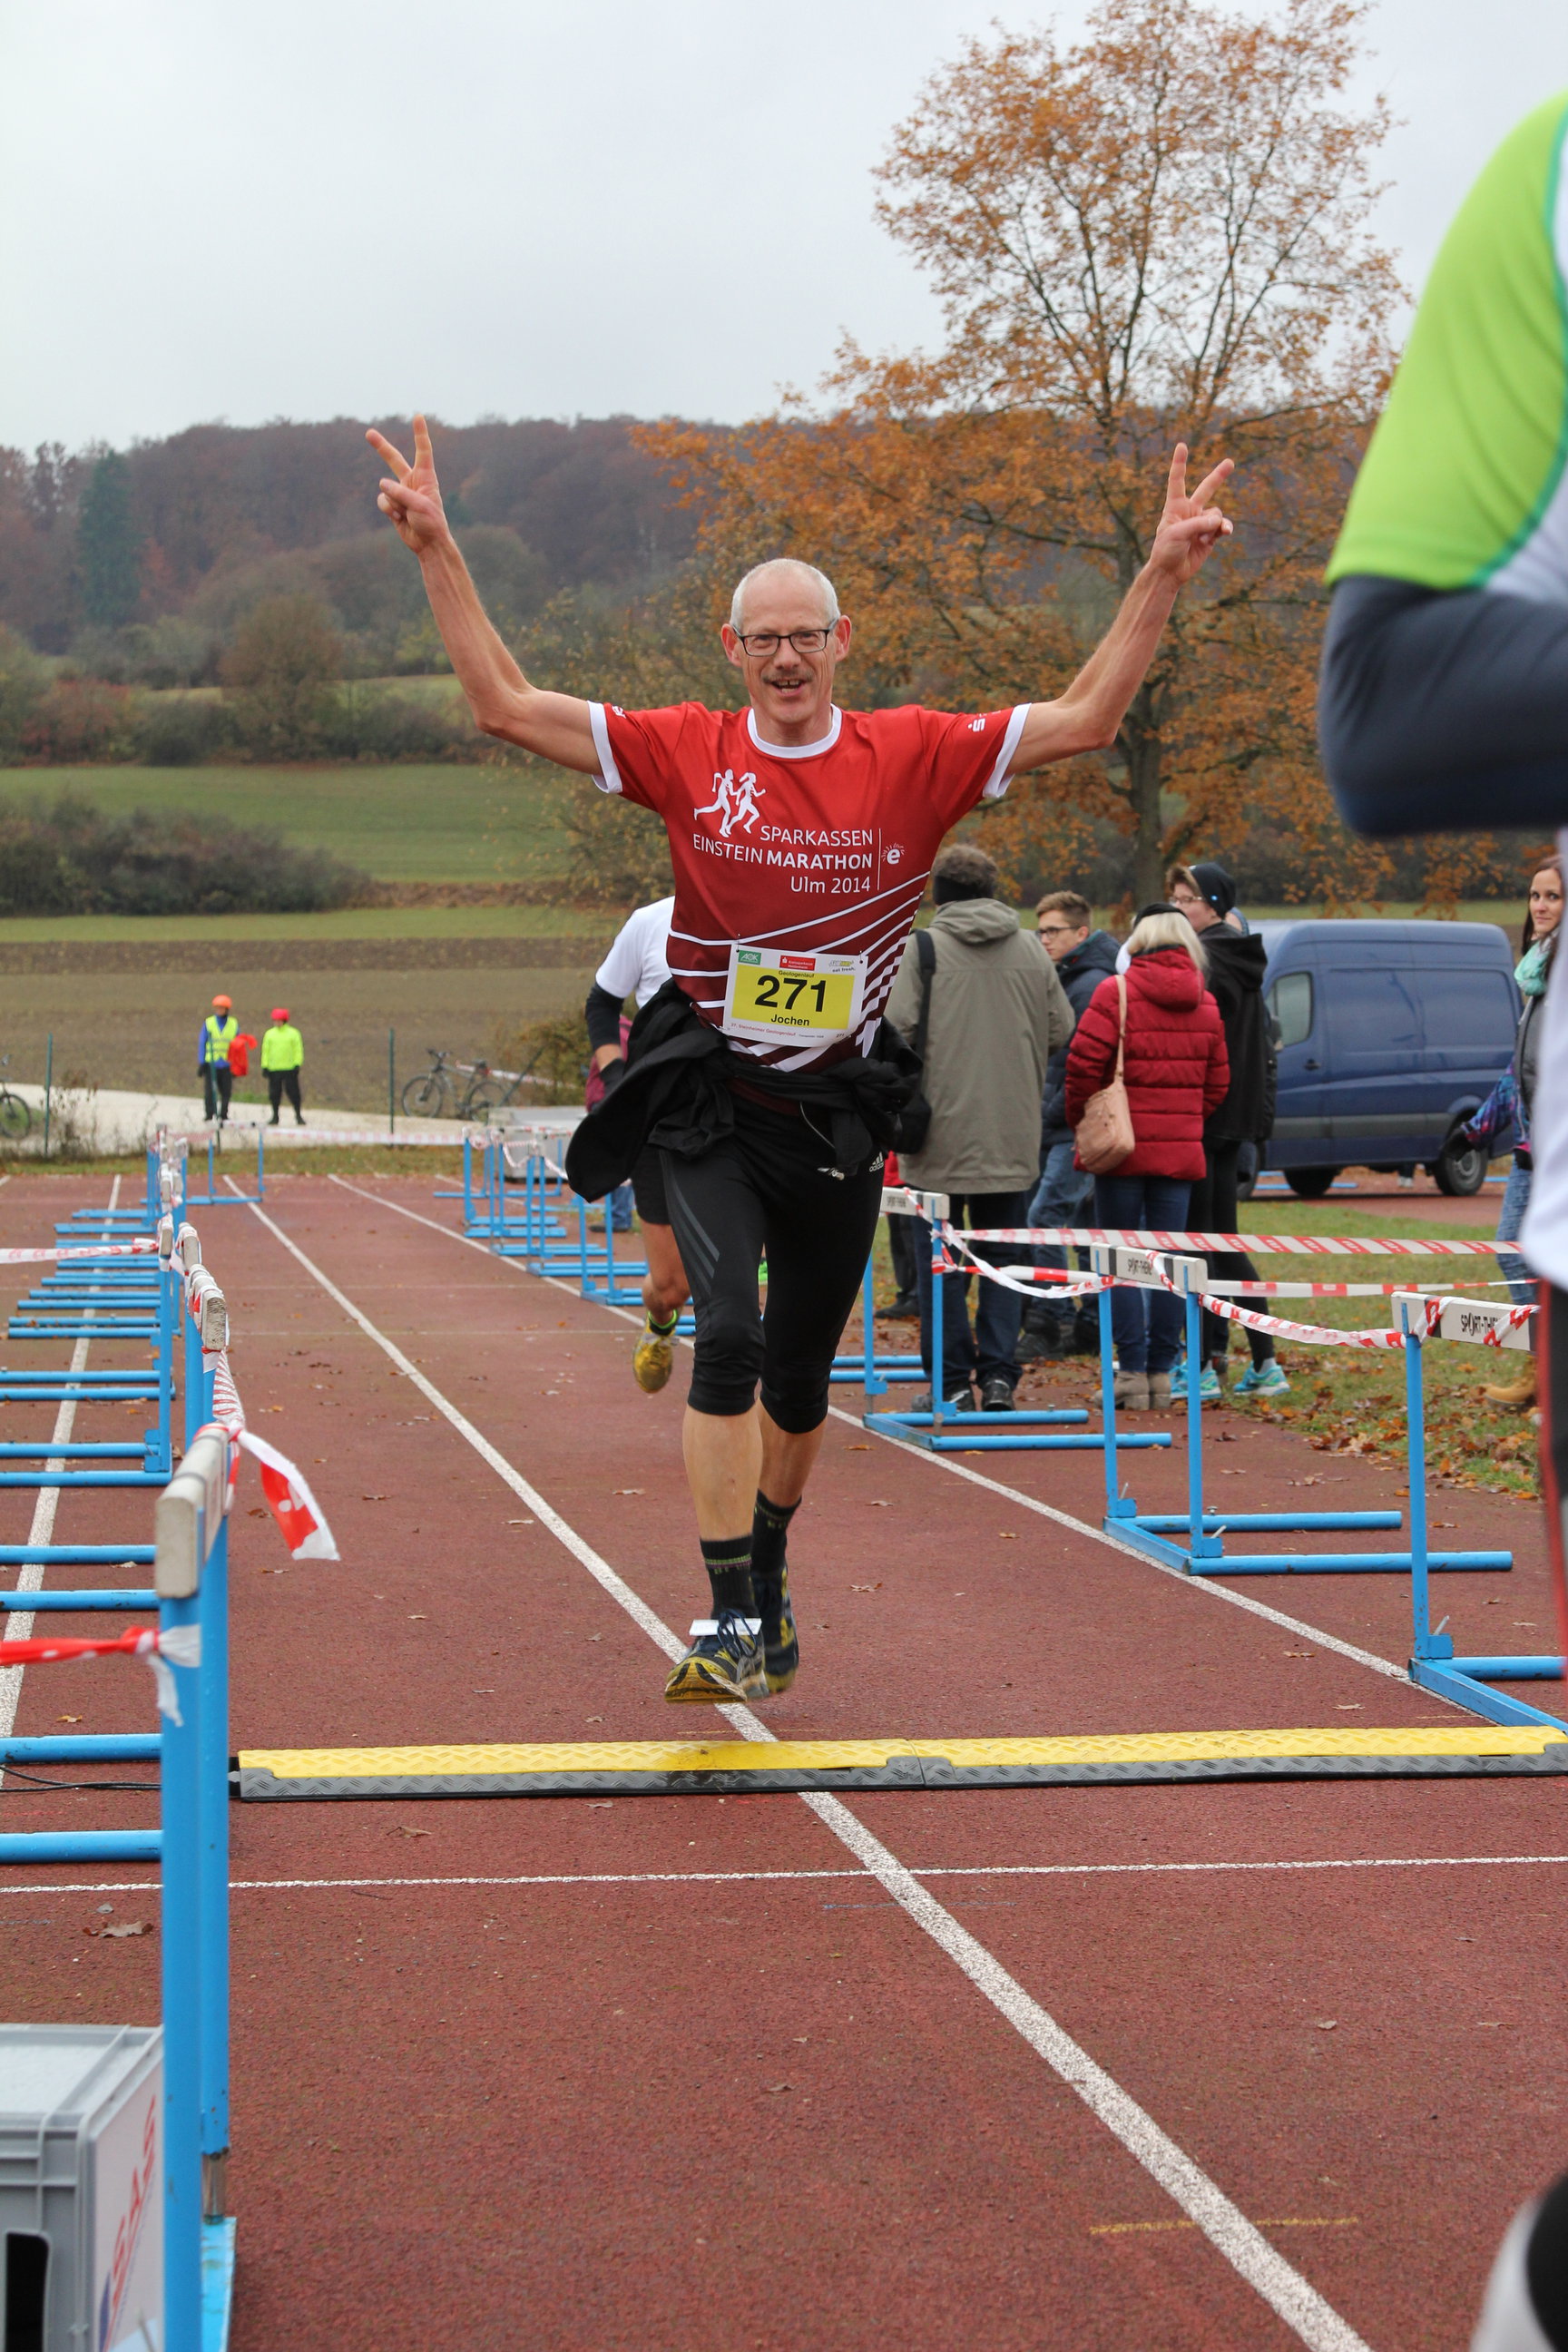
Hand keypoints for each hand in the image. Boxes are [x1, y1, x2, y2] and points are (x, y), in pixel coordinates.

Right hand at [366, 413, 449, 554]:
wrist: (428, 544)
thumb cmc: (431, 523)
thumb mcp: (419, 506)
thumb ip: (400, 493)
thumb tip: (381, 483)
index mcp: (425, 477)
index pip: (423, 451)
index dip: (419, 434)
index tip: (418, 416)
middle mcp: (412, 481)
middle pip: (394, 459)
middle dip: (380, 447)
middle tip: (368, 433)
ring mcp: (400, 492)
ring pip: (385, 489)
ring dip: (394, 503)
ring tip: (407, 514)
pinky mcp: (392, 504)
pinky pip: (382, 501)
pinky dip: (389, 511)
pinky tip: (400, 519)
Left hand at [1148, 443, 1233, 584]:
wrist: (1170, 573)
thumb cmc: (1166, 551)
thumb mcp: (1177, 533)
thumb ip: (1199, 523)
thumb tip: (1220, 521)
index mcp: (1175, 506)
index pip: (1177, 480)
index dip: (1180, 463)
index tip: (1182, 445)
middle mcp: (1190, 511)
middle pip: (1206, 489)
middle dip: (1219, 476)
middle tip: (1230, 462)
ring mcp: (1201, 523)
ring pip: (1217, 514)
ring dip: (1214, 525)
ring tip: (1202, 538)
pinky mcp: (1211, 536)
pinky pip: (1222, 527)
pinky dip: (1223, 530)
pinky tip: (1223, 534)